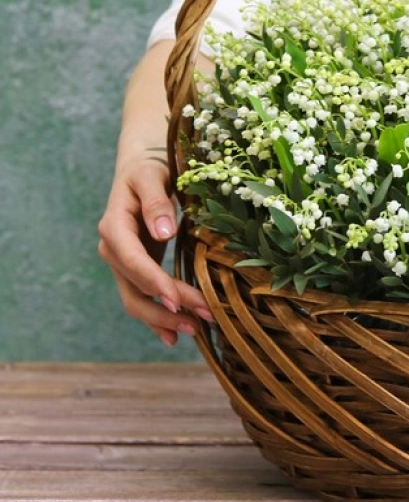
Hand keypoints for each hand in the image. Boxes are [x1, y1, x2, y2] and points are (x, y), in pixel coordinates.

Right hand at [98, 152, 211, 346]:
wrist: (141, 166)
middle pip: (136, 287)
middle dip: (167, 308)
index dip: (155, 283)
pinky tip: (174, 335)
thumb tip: (163, 232)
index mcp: (115, 226)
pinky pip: (142, 296)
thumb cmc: (150, 166)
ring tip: (196, 331)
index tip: (179, 300)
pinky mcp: (136, 266)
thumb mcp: (153, 175)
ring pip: (137, 299)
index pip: (133, 261)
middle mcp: (113, 248)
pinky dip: (157, 317)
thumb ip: (157, 202)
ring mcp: (123, 261)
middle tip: (203, 320)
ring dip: (164, 319)